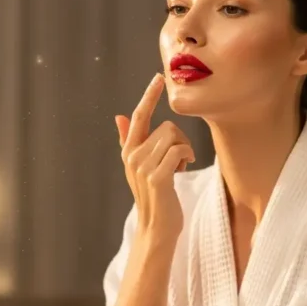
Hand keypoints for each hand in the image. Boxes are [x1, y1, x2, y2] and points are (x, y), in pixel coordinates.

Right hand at [116, 73, 194, 238]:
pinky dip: (187, 156)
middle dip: (180, 140)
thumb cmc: (154, 197)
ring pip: (174, 137)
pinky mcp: (158, 177)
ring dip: (185, 150)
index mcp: (129, 151)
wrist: (157, 228)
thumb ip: (129, 140)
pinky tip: (184, 169)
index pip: (139, 116)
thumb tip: (119, 116)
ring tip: (179, 167)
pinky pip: (179, 149)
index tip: (158, 78)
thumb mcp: (140, 167)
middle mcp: (133, 156)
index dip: (149, 96)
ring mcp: (144, 167)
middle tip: (179, 160)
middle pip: (167, 127)